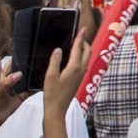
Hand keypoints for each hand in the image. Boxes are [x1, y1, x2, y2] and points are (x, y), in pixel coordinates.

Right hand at [39, 4, 86, 126]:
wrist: (57, 110)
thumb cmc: (52, 94)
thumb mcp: (50, 75)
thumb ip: (55, 61)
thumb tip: (58, 49)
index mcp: (74, 67)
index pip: (79, 48)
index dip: (80, 37)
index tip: (82, 28)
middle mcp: (81, 70)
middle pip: (87, 51)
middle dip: (84, 42)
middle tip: (78, 36)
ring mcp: (81, 76)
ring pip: (86, 58)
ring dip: (83, 49)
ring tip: (75, 45)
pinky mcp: (79, 80)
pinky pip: (83, 64)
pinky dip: (80, 57)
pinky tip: (72, 59)